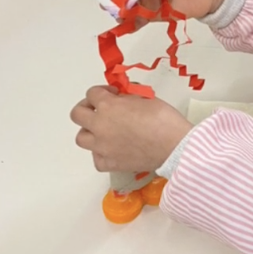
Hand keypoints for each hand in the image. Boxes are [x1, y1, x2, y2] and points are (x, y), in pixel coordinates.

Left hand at [70, 86, 192, 172]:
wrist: (174, 145)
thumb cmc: (164, 118)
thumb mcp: (147, 98)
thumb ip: (128, 97)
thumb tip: (122, 98)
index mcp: (108, 106)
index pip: (92, 93)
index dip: (103, 91)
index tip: (113, 93)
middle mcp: (100, 126)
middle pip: (77, 114)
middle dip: (87, 107)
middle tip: (101, 108)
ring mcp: (101, 147)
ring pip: (81, 137)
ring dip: (90, 131)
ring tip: (105, 129)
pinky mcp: (108, 163)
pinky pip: (96, 157)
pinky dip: (101, 151)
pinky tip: (113, 148)